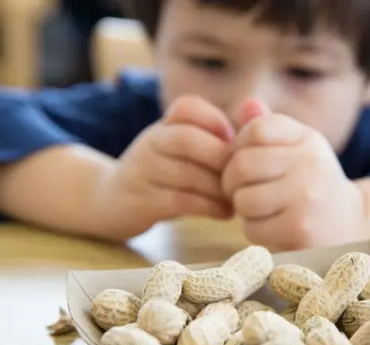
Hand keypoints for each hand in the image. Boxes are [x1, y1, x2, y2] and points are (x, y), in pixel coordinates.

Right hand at [94, 95, 235, 239]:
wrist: (112, 200)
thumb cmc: (164, 174)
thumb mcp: (182, 149)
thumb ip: (216, 137)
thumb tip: (258, 120)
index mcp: (164, 126)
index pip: (186, 107)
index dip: (215, 121)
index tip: (234, 142)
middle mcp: (150, 143)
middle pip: (186, 139)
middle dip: (221, 158)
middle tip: (244, 176)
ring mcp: (142, 172)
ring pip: (185, 173)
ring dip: (219, 188)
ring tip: (238, 198)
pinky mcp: (141, 201)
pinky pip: (180, 201)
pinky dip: (209, 207)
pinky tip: (225, 213)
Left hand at [222, 99, 366, 249]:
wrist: (350, 224)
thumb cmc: (312, 183)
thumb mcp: (297, 148)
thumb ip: (269, 127)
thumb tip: (246, 105)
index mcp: (307, 138)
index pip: (256, 129)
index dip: (239, 146)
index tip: (247, 160)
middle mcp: (310, 163)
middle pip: (242, 165)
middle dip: (232, 181)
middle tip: (241, 190)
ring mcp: (306, 197)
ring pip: (243, 199)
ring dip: (243, 208)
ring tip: (260, 208)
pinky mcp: (300, 229)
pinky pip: (252, 228)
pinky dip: (254, 231)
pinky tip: (272, 227)